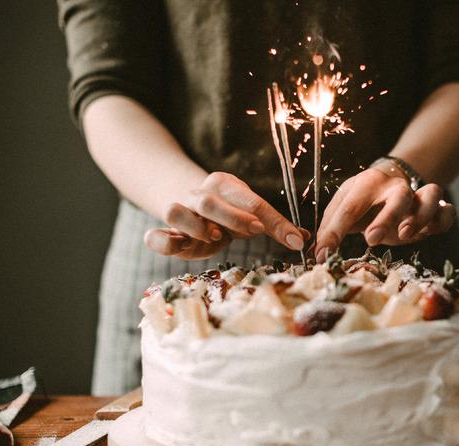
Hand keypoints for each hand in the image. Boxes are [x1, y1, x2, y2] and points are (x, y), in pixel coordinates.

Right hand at [144, 172, 305, 258]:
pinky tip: (178, 247)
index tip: (293, 239)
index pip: (251, 201)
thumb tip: (305, 239)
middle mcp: (198, 195)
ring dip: (195, 226)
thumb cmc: (229, 214)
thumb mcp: (251, 216)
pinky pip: (154, 236)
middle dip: (233, 217)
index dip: (273, 220)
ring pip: (175, 211)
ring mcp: (179, 212)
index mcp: (224, 185)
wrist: (191, 206)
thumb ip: (274, 226)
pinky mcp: (165, 234)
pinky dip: (162, 242)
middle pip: (208, 201)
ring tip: (214, 237)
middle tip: (254, 231)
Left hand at [315, 168, 454, 260]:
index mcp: (367, 183)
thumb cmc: (364, 200)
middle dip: (387, 218)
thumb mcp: (343, 207)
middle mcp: (395, 187)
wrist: (391, 181)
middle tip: (371, 239)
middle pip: (398, 196)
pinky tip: (430, 232)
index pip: (349, 207)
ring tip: (406, 235)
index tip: (323, 254)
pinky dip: (443, 220)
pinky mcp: (435, 209)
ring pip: (431, 194)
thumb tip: (318, 254)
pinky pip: (447, 210)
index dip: (334, 232)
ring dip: (421, 216)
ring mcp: (418, 196)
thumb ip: (330, 228)